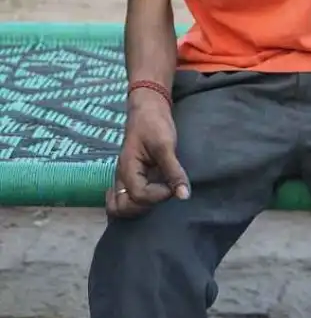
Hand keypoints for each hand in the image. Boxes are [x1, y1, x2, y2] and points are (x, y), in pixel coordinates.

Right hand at [106, 90, 189, 218]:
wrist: (147, 109)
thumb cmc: (154, 123)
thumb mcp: (165, 145)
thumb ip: (173, 171)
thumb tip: (184, 196)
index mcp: (128, 168)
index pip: (139, 195)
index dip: (159, 195)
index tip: (173, 184)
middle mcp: (122, 177)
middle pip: (124, 208)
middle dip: (146, 206)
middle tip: (164, 191)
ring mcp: (124, 179)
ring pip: (120, 207)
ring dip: (139, 208)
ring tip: (157, 196)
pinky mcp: (130, 178)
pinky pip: (125, 199)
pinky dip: (135, 205)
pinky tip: (151, 197)